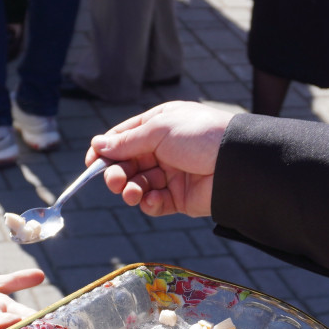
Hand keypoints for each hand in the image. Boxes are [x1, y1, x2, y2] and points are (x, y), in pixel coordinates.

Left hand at [0, 268, 45, 328]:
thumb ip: (16, 281)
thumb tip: (41, 275)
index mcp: (4, 312)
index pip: (26, 316)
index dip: (39, 320)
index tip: (53, 323)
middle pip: (12, 325)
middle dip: (23, 326)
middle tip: (38, 326)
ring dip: (3, 324)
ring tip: (14, 319)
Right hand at [88, 101, 233, 217]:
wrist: (237, 164)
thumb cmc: (201, 136)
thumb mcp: (159, 130)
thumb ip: (126, 141)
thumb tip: (97, 145)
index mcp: (159, 125)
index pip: (124, 137)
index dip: (105, 150)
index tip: (91, 162)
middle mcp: (163, 149)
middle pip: (127, 163)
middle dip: (117, 173)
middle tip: (115, 181)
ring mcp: (171, 174)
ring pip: (138, 185)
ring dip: (130, 190)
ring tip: (132, 193)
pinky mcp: (179, 198)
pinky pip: (154, 202)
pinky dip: (148, 203)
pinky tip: (150, 200)